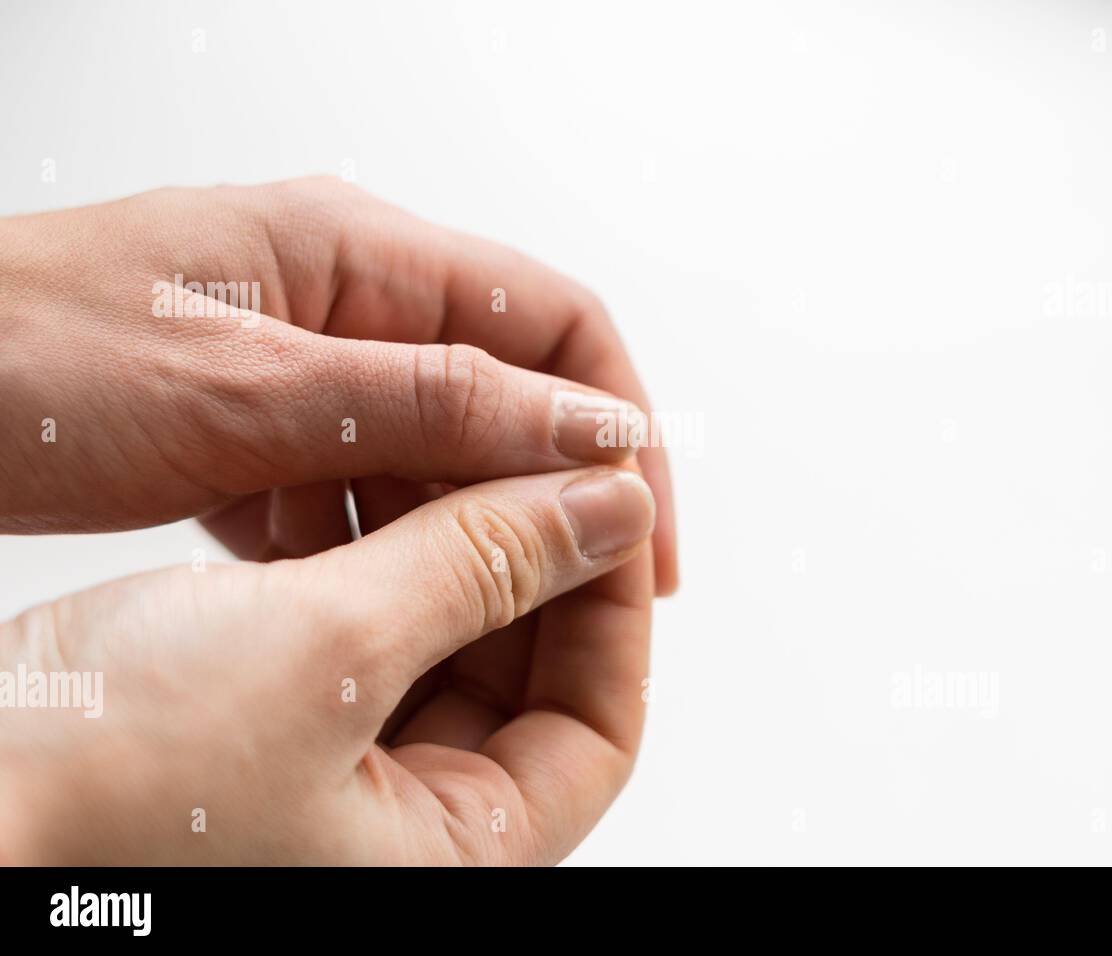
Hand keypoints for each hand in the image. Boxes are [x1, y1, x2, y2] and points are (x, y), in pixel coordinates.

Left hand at [0, 178, 676, 592]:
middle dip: (542, 495)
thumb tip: (589, 429)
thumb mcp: (249, 393)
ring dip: (444, 528)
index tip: (639, 531)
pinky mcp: (259, 424)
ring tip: (434, 606)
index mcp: (358, 252)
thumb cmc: (20, 355)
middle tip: (561, 595)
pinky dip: (356, 543)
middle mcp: (344, 300)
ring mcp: (301, 364)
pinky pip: (351, 485)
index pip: (555, 324)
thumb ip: (432, 406)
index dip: (619, 426)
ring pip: (429, 451)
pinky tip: (327, 587)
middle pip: (503, 392)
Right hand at [0, 467, 652, 864]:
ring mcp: (343, 777)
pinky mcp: (281, 727)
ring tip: (451, 448)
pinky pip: (371, 632)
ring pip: (450, 643)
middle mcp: (408, 828)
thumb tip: (607, 506)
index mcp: (453, 858)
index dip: (614, 604)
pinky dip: (380, 555)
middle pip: (530, 677)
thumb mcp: (329, 648)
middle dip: (535, 558)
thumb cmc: (101, 778)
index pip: (600, 728)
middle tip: (533, 455)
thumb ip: (484, 566)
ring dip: (456, 543)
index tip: (605, 497)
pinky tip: (366, 485)